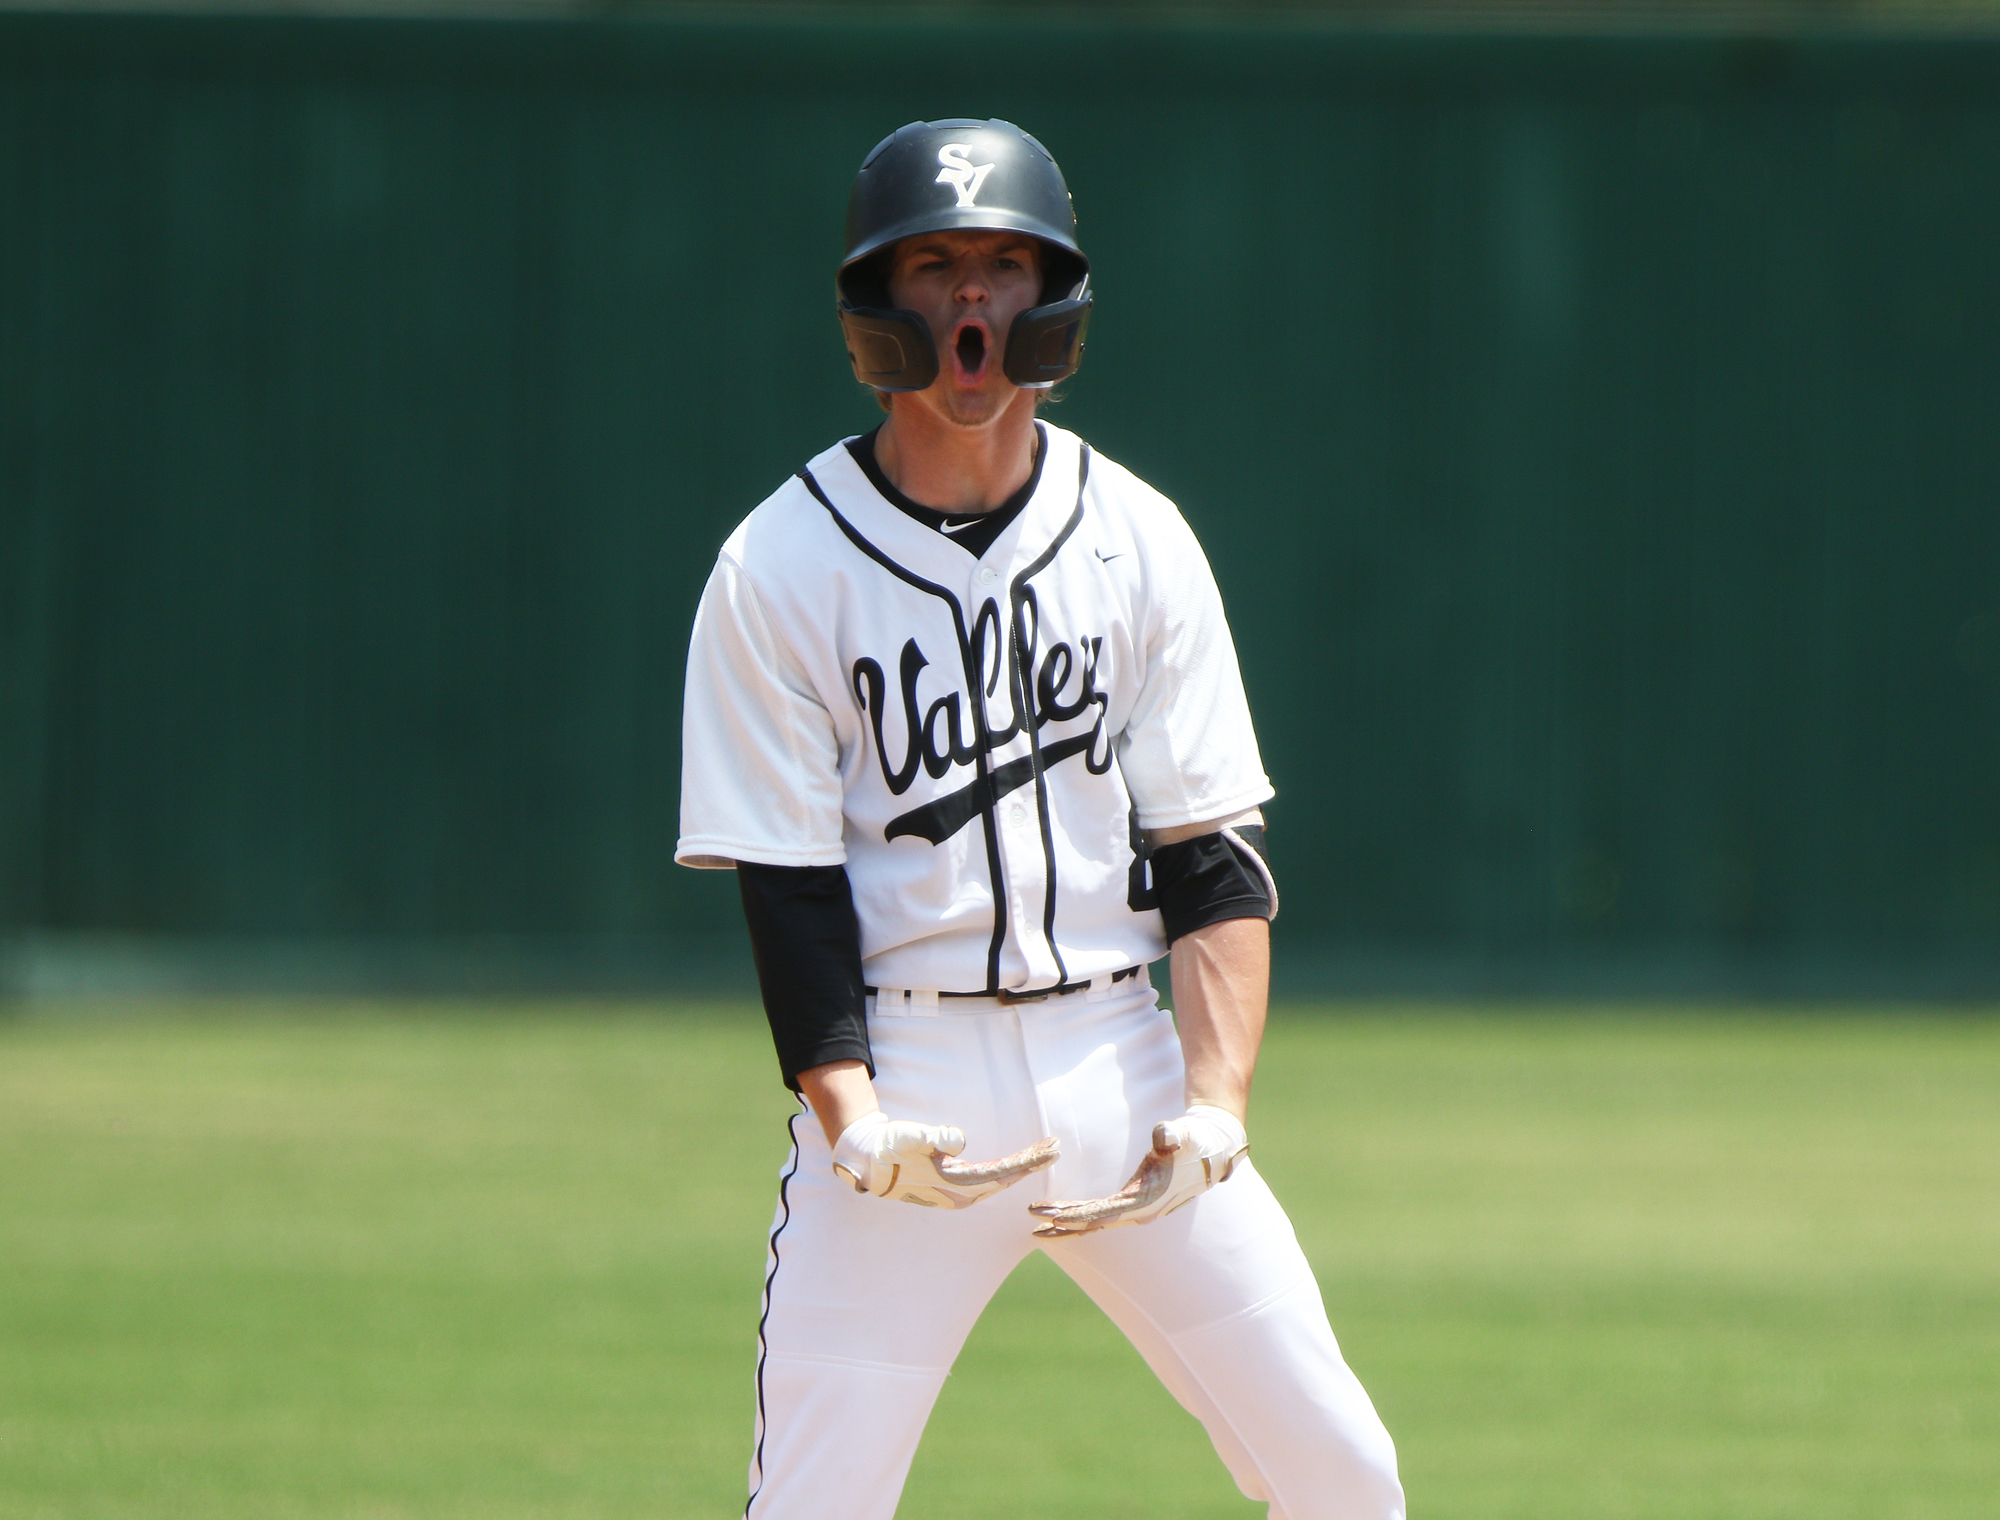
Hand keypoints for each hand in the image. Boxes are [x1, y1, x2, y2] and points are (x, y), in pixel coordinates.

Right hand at [831, 1112, 1058, 1209]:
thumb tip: (960, 1143)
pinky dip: (1006, 1169)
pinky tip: (1018, 1164)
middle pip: (1004, 1179)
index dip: (1025, 1162)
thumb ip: (933, 1138)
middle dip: (1030, 1164)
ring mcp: (956, 1193)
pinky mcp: (952, 1185)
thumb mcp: (907, 1137)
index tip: (1049, 1150)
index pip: (999, 1173)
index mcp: (951, 1184)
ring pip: (998, 1180)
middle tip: (1056, 1147)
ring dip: (1021, 1167)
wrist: (867, 1159)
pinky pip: (988, 1178)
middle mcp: (958, 1194)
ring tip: (1044, 1152)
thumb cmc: (887, 1146)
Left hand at [1028, 1105, 1247, 1236]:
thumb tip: (1164, 1136)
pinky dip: (1080, 1219)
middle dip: (1063, 1222)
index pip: (1105, 1212)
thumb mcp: (1187, 1134)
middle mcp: (1141, 1212)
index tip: (1051, 1215)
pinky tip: (1060, 1219)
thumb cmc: (1196, 1140)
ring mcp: (1138, 1210)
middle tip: (1032, 1219)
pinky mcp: (1134, 1202)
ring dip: (1068, 1226)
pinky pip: (1102, 1215)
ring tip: (1036, 1230)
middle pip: (1095, 1221)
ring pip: (1096, 1222)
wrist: (1214, 1149)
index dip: (1077, 1214)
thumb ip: (1174, 1135)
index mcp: (1148, 1200)